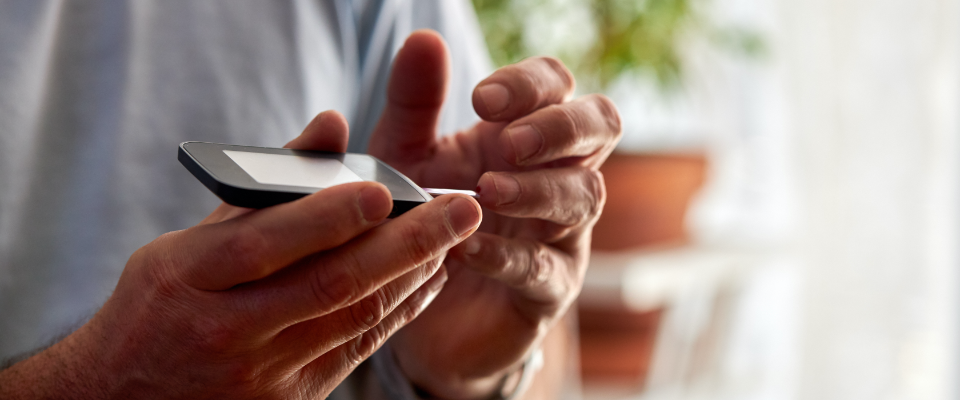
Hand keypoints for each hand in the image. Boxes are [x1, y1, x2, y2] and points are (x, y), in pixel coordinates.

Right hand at [0, 111, 481, 398]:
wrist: (127, 397)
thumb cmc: (163, 303)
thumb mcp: (187, 241)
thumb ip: (264, 186)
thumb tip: (331, 124)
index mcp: (188, 276)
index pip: (266, 242)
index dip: (328, 216)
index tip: (387, 189)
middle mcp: (226, 328)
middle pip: (330, 283)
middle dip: (408, 244)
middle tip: (463, 209)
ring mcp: (261, 372)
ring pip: (355, 317)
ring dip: (415, 274)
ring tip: (455, 236)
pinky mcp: (291, 399)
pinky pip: (359, 348)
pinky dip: (400, 309)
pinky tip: (428, 277)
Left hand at [368, 31, 621, 397]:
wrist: (418, 308)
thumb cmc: (423, 218)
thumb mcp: (405, 157)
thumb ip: (415, 103)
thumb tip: (424, 38)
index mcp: (525, 131)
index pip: (557, 84)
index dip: (529, 85)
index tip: (479, 99)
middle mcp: (557, 173)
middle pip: (601, 125)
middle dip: (560, 127)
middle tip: (508, 143)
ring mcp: (561, 232)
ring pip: (585, 196)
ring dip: (539, 189)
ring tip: (487, 193)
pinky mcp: (549, 289)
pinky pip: (546, 269)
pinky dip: (508, 256)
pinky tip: (466, 250)